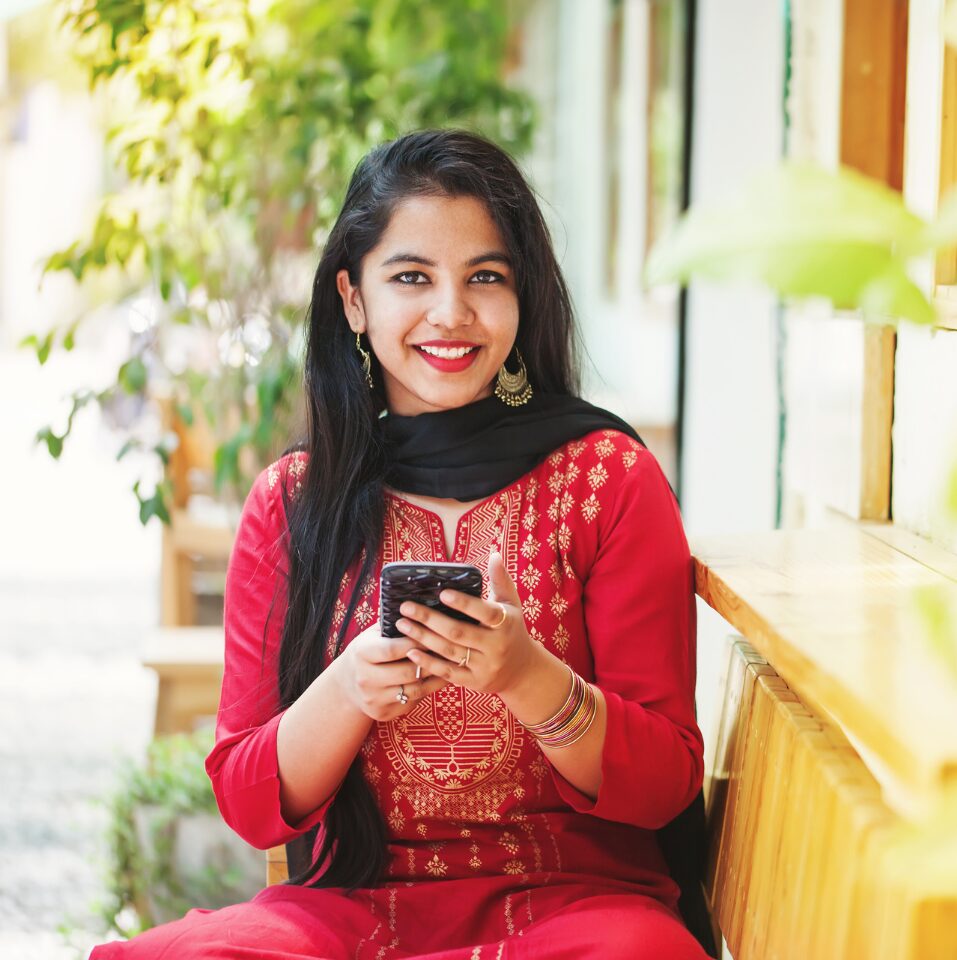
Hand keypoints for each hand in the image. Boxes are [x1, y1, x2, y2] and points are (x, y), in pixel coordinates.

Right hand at [339, 621, 448, 721]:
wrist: (348, 684)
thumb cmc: (368, 651)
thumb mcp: (373, 635)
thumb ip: (393, 625)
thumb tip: (422, 608)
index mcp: (361, 654)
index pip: (393, 649)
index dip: (416, 641)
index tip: (435, 632)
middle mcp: (365, 679)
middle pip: (407, 672)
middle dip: (431, 661)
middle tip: (450, 650)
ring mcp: (374, 699)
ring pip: (414, 690)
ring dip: (435, 677)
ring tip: (451, 664)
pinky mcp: (383, 714)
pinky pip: (413, 702)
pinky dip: (428, 690)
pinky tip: (440, 678)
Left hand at [395, 552, 537, 696]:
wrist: (522, 671)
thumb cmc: (512, 630)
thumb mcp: (512, 605)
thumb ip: (501, 580)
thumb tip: (494, 554)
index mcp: (506, 624)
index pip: (484, 612)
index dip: (463, 604)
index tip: (442, 593)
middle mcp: (496, 647)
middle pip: (459, 632)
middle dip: (430, 619)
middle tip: (406, 607)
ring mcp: (484, 666)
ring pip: (449, 652)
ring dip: (423, 638)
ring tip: (402, 624)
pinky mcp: (473, 682)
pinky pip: (447, 672)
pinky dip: (428, 663)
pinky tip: (410, 651)